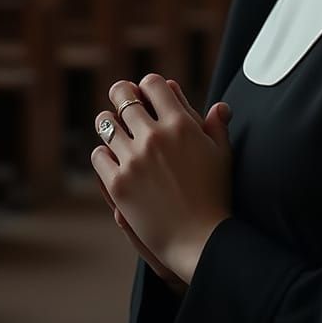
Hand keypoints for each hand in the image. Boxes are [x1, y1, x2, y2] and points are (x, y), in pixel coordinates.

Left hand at [91, 75, 233, 285]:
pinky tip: (110, 156)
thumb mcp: (223, 155)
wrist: (199, 238)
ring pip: (105, 124)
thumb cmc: (215, 196)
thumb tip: (219, 106)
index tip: (145, 91)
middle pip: (123, 96)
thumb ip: (217, 125)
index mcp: (180, 124)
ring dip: (109, 122)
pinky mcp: (118, 183)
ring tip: (112, 126)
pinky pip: (99, 155)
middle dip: (122, 93)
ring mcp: (134, 159)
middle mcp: (154, 136)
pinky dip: (103, 153)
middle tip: (121, 96)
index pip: (152, 83)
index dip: (147, 85)